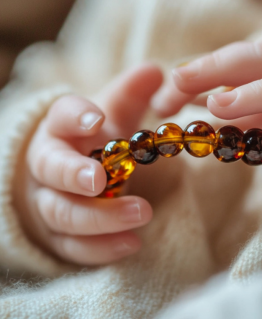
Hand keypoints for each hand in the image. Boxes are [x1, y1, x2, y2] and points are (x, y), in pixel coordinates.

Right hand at [16, 63, 162, 265]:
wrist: (68, 178)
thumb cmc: (93, 141)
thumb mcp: (112, 114)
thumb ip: (132, 94)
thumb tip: (156, 70)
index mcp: (61, 129)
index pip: (60, 116)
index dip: (75, 116)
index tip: (95, 117)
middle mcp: (48, 166)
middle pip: (52, 171)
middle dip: (74, 175)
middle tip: (100, 180)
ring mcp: (50, 203)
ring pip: (62, 214)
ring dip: (100, 217)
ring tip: (141, 213)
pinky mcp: (60, 237)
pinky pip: (74, 248)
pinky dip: (101, 248)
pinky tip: (133, 243)